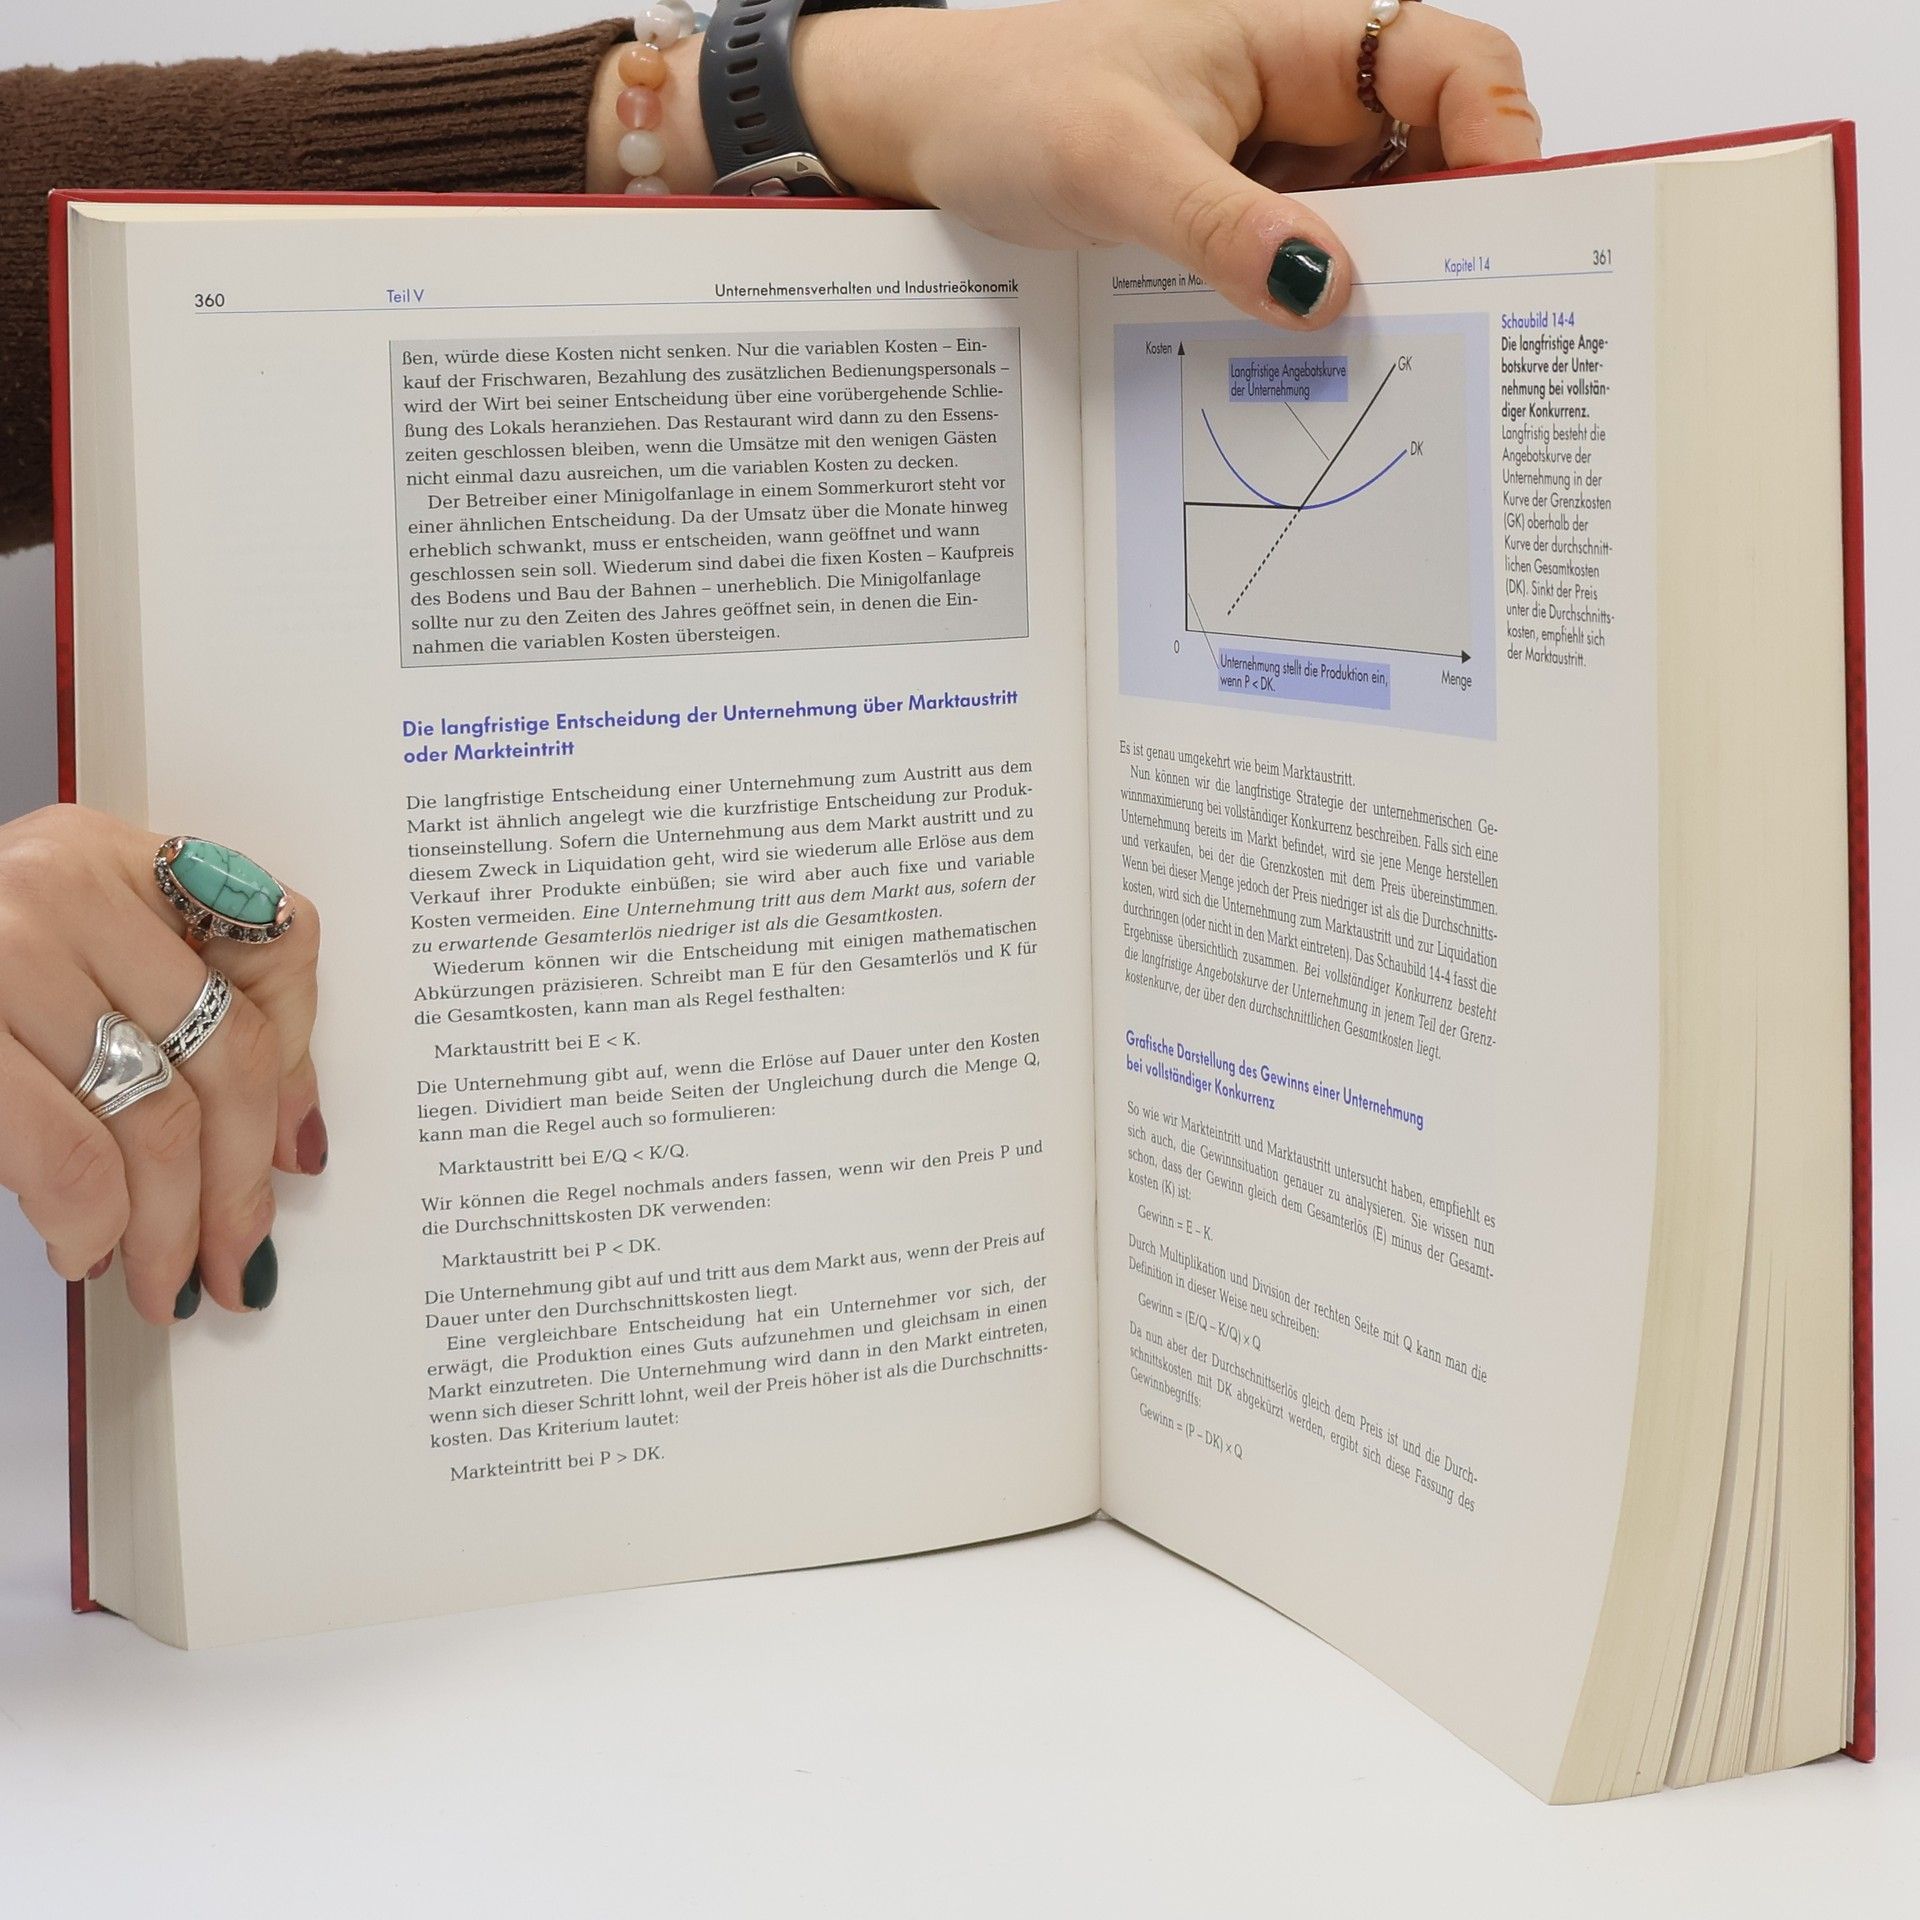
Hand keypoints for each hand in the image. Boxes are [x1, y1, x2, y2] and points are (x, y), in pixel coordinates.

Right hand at [0, 806, 324, 1323]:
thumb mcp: (69, 948)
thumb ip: (185, 1014)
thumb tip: (287, 1141)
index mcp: (111, 859)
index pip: (275, 947)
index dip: (293, 1067)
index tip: (285, 1159)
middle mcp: (60, 890)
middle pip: (223, 1054)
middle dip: (238, 1184)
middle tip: (235, 1259)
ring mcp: (2, 958)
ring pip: (153, 1117)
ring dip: (169, 1226)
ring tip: (166, 1278)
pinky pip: (67, 1155)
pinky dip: (92, 1219)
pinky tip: (85, 1245)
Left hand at [604, 1, 1539, 328]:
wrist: (925, 137)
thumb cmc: (1006, 104)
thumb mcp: (1112, 161)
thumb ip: (1220, 223)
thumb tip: (1323, 290)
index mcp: (1300, 36)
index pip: (1454, 68)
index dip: (1499, 141)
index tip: (1494, 236)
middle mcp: (1305, 97)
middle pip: (1436, 161)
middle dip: (1446, 244)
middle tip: (1436, 339)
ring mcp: (1277, 166)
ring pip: (1377, 229)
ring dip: (1377, 293)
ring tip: (1366, 369)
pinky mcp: (1240, 223)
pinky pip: (1305, 269)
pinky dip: (1310, 315)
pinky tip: (1300, 365)